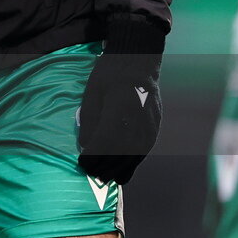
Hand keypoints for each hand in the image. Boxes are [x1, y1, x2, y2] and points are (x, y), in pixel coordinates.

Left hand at [77, 15, 164, 184]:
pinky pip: (143, 152)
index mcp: (119, 110)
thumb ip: (89, 120)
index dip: (92, 158)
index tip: (82, 164)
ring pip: (133, 158)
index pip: (105, 144)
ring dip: (117, 169)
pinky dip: (131, 163)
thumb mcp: (92, 92)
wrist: (138, 61)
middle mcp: (138, 121)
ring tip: (103, 175)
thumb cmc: (110, 74)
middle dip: (103, 167)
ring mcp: (150, 127)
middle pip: (120, 155)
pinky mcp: (155, 129)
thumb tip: (86, 147)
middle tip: (90, 172)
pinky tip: (120, 169)